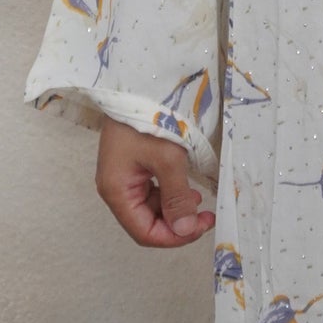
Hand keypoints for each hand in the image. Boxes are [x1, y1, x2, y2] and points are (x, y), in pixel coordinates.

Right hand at [95, 116, 215, 246]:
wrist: (137, 84)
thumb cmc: (150, 121)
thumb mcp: (168, 159)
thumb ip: (177, 197)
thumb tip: (184, 230)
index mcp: (116, 191)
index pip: (144, 232)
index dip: (173, 237)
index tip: (201, 227)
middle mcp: (115, 189)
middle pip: (146, 223)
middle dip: (177, 224)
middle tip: (206, 217)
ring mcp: (122, 177)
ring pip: (150, 208)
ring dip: (175, 210)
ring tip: (199, 202)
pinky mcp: (132, 166)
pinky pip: (151, 192)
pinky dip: (170, 195)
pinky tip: (187, 191)